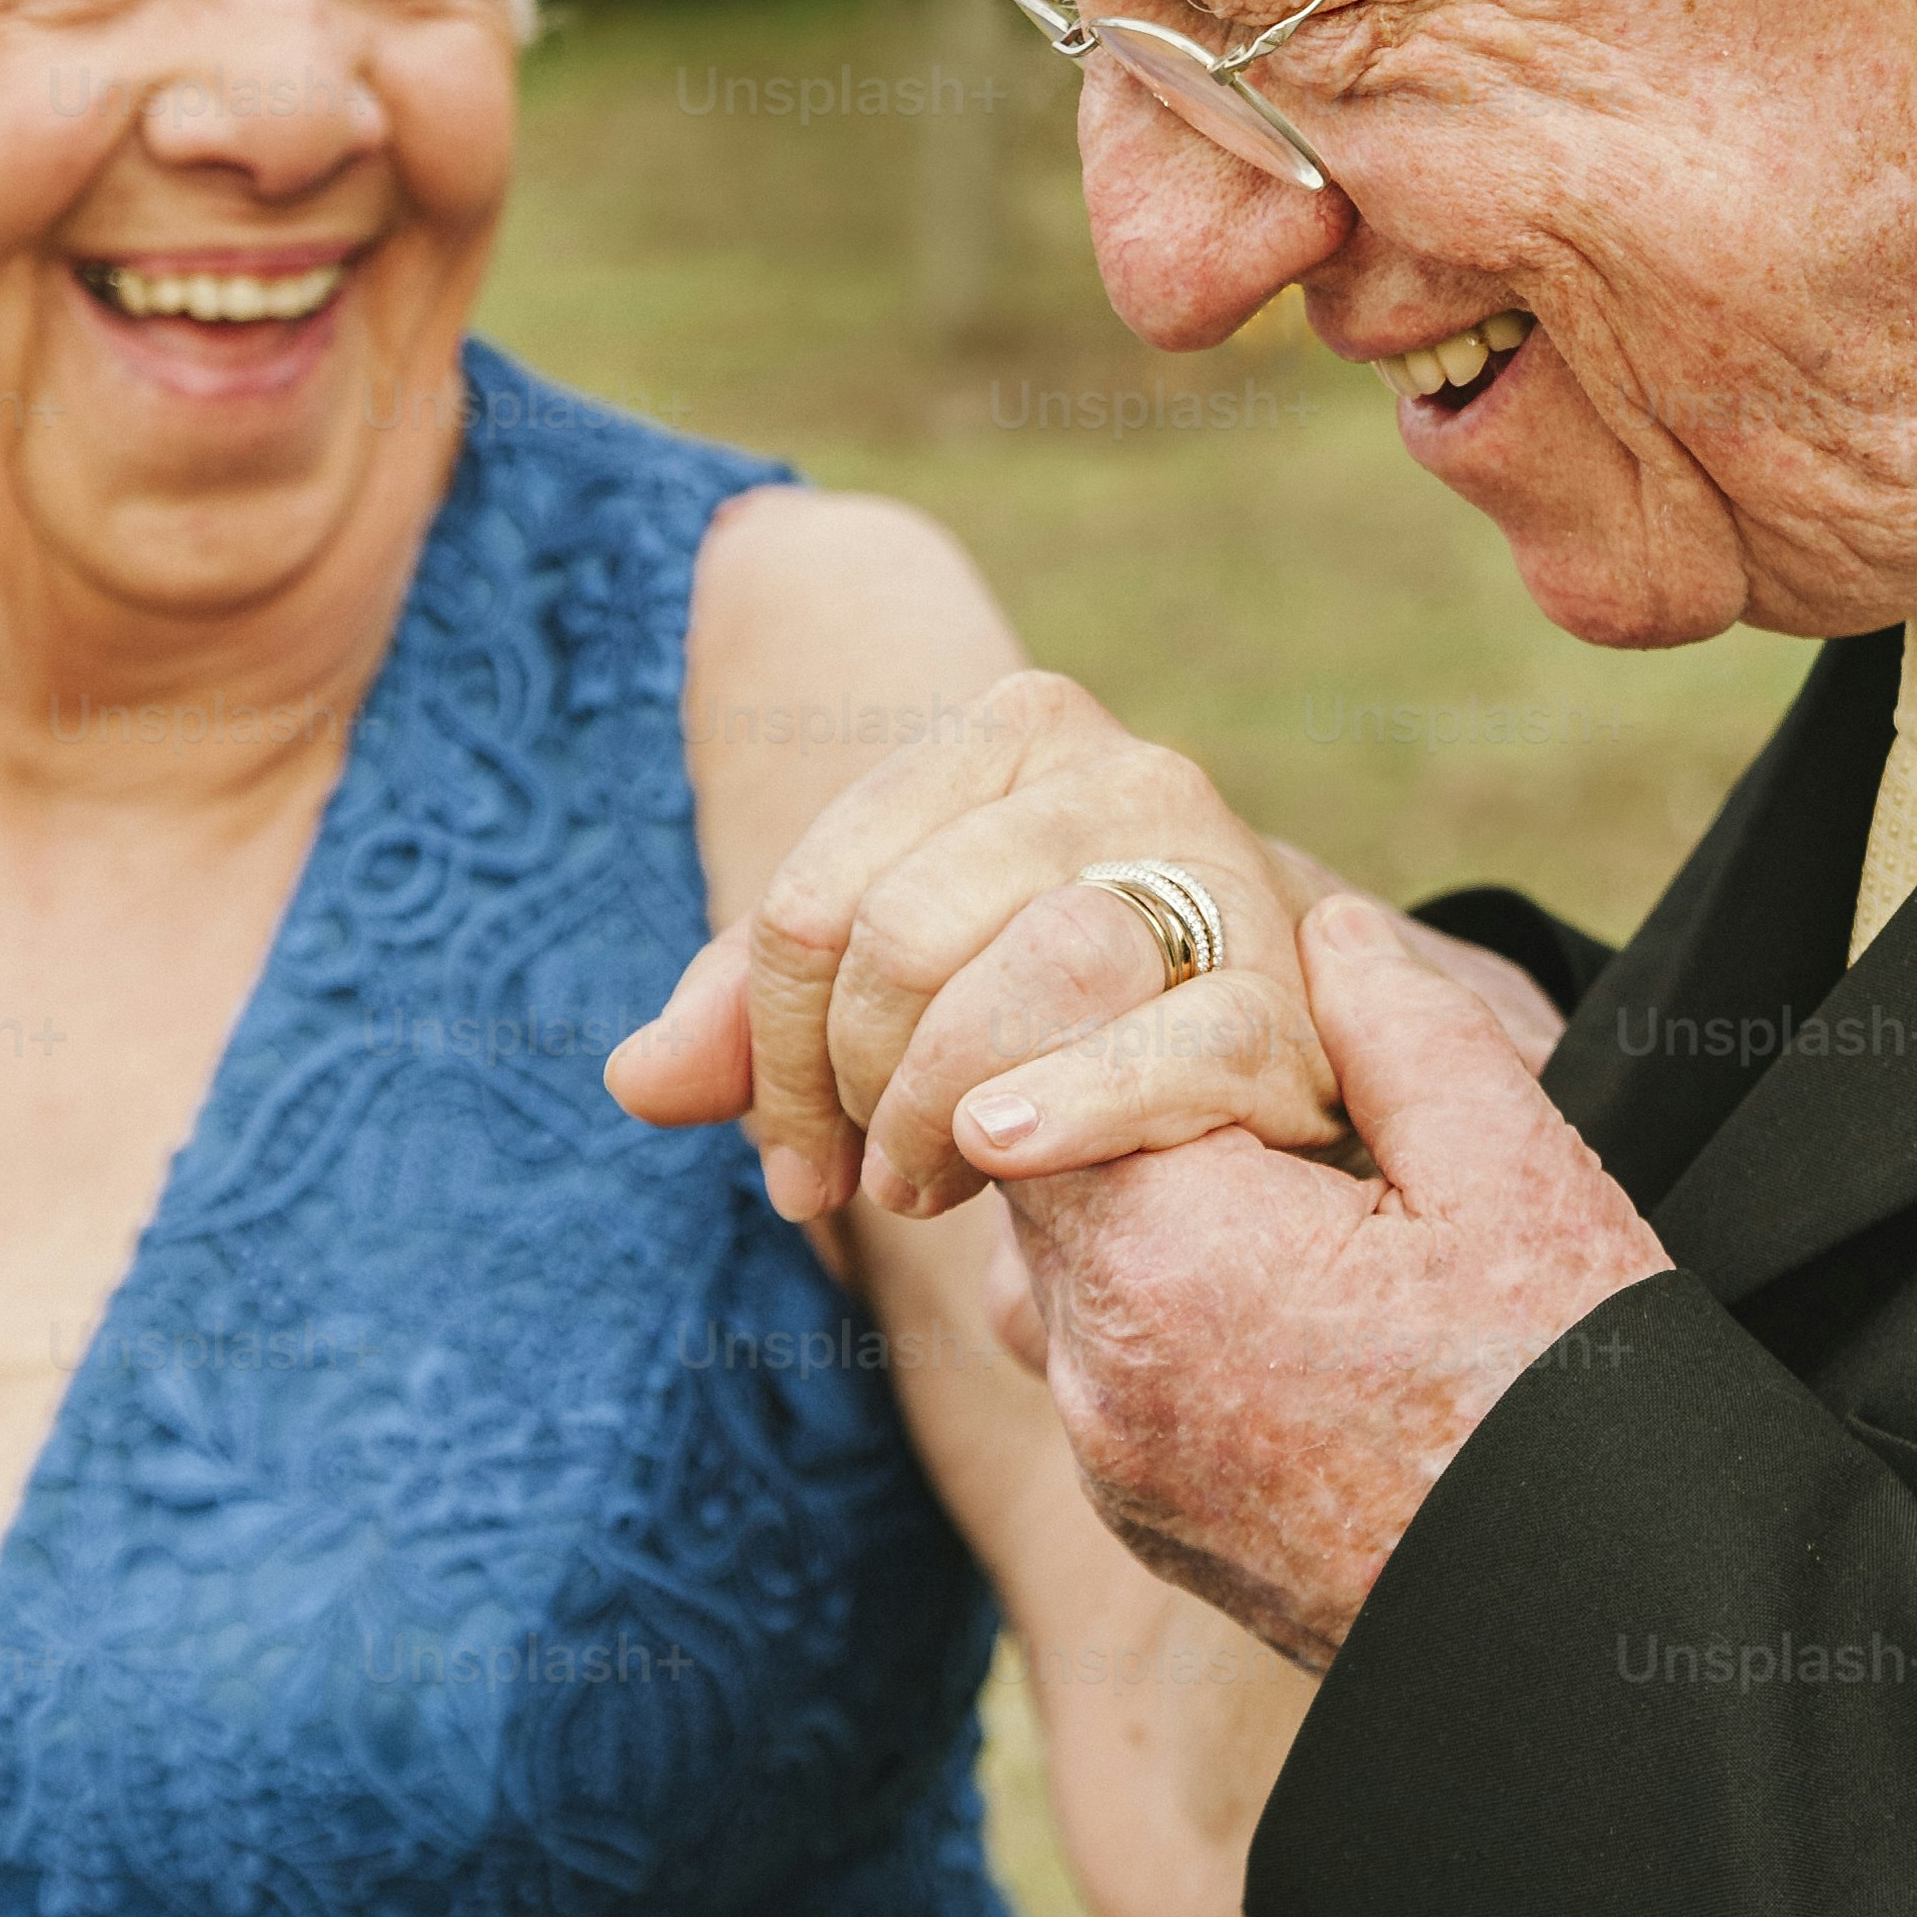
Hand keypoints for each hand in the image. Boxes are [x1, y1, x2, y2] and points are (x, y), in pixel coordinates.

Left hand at [606, 665, 1563, 1220]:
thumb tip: (633, 1081)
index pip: (815, 898)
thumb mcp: (883, 995)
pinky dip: (1064, 1113)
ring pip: (1029, 969)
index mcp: (1009, 732)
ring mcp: (1216, 867)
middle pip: (903, 934)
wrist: (1263, 1051)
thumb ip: (750, 1023)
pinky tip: (1002, 1159)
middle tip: (867, 1184)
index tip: (787, 1163)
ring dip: (943, 1111)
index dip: (767, 1053)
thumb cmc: (1041, 1012)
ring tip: (934, 1183)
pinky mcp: (1284, 988)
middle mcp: (1122, 770)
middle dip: (852, 1087)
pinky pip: (1157, 1051)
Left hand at [998, 891, 1670, 1671]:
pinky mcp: (1143, 1521)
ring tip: (1302, 1199)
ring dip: (1150, 1207)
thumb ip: (1402, 1026)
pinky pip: (1112, 1365)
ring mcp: (1113, 1460)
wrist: (1597, 1651)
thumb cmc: (1575, 1404)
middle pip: (1039, 1162)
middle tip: (1270, 1086)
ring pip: (1069, 1265)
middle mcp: (1101, 1369)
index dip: (1127, 1005)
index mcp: (1173, 1257)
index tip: (1223, 995)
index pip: (1045, 1064)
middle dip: (1126, 1099)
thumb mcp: (1518, 1172)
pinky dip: (1172, 1309)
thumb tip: (1321, 930)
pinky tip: (1299, 1308)